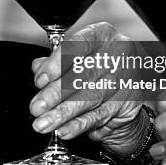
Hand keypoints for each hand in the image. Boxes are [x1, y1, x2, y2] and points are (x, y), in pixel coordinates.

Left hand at [29, 22, 147, 155]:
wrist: (129, 82)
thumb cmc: (97, 64)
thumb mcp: (77, 55)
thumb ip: (56, 60)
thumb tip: (39, 69)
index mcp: (103, 35)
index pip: (78, 46)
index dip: (56, 64)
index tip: (40, 80)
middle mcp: (118, 54)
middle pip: (82, 75)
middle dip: (55, 94)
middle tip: (36, 107)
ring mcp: (125, 79)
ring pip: (89, 99)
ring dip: (63, 114)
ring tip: (44, 123)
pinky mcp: (128, 103)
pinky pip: (99, 116)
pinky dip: (79, 125)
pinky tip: (64, 130)